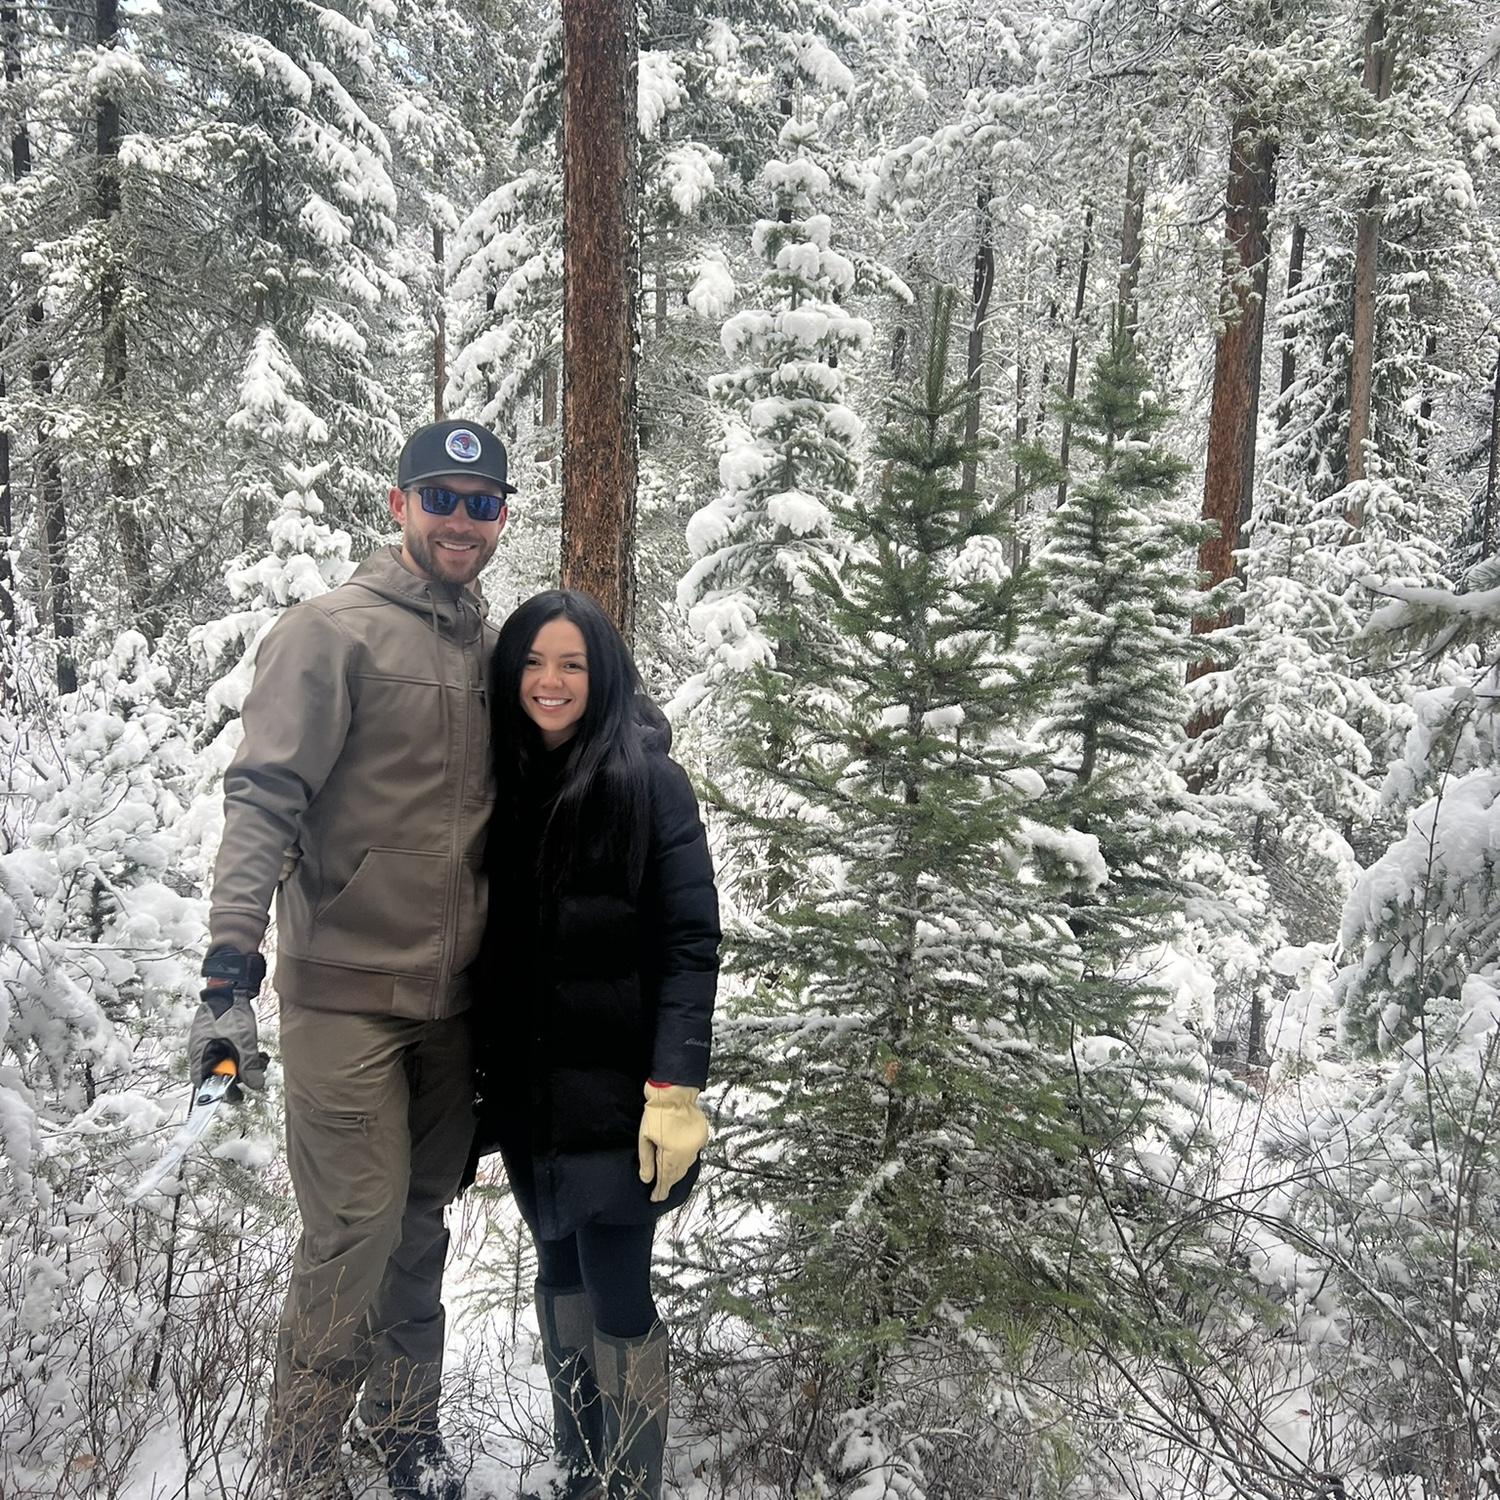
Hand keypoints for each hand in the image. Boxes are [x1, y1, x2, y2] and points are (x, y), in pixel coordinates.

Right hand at [188, 947, 268, 1097]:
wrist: (231, 986)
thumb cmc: (231, 1012)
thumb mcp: (243, 1041)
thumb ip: (248, 1064)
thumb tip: (255, 1086)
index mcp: (200, 1055)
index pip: (204, 1084)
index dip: (219, 1093)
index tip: (237, 1097)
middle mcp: (203, 1052)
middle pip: (218, 1075)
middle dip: (239, 1077)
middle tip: (256, 1076)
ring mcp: (212, 1044)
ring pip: (228, 1064)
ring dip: (246, 1066)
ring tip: (262, 1060)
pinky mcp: (222, 1038)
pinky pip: (231, 1054)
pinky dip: (245, 1056)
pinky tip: (260, 1054)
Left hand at [637, 1083, 707, 1202]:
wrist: (673, 1093)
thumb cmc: (656, 1112)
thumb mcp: (645, 1138)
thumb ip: (646, 1161)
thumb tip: (646, 1179)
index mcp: (673, 1153)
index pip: (666, 1179)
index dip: (660, 1191)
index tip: (655, 1198)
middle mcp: (688, 1151)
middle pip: (678, 1174)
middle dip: (668, 1183)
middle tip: (660, 1191)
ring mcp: (696, 1144)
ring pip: (687, 1165)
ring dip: (677, 1172)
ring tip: (668, 1178)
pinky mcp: (701, 1136)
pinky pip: (693, 1154)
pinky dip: (685, 1160)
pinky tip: (679, 1161)